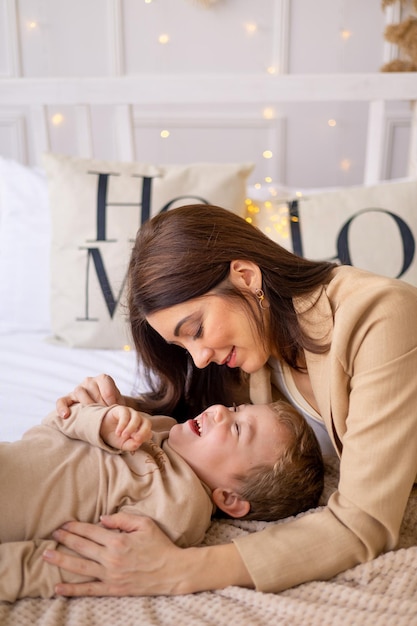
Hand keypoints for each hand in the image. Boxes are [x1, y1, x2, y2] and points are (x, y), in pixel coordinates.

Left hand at [43, 514, 188, 595]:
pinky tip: (58, 588)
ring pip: (80, 567)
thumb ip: (122, 519)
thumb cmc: (159, 545)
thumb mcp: (144, 524)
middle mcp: (111, 558)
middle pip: (82, 547)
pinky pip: (89, 590)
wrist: (172, 571)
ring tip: (46, 555)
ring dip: (61, 560)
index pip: (91, 531)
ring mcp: (110, 575)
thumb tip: (101, 519)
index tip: (64, 524)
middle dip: (65, 539)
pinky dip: (72, 589)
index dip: (75, 526)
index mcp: (118, 540)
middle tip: (52, 534)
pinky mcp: (113, 589)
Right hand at [56, 374, 123, 417]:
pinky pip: (62, 400)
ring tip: (92, 415)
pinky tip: (66, 416)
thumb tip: (119, 411)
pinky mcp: (68, 398)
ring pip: (79, 391)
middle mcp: (89, 381)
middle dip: (99, 403)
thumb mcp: (120, 403)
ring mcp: (78, 389)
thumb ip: (120, 404)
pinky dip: (62, 407)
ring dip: (86, 404)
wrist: (104, 411)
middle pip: (92, 387)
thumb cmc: (113, 407)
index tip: (113, 409)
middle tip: (103, 414)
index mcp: (103, 379)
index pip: (105, 384)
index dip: (110, 399)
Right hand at [100, 406, 151, 450]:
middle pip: (147, 423)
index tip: (136, 443)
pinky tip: (118, 432)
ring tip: (123, 436)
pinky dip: (123, 424)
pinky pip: (125, 415)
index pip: (149, 433)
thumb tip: (138, 444)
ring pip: (136, 418)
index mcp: (141, 429)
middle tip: (137, 439)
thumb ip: (131, 445)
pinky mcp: (122, 409)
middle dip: (143, 431)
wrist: (101, 430)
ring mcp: (131, 413)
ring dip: (131, 428)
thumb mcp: (123, 445)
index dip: (144, 438)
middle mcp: (139, 420)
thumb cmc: (115, 437)